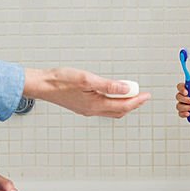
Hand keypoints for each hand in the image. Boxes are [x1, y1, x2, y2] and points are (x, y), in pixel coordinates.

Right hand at [23, 67, 149, 117]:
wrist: (42, 85)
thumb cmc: (61, 80)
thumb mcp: (87, 79)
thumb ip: (108, 85)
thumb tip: (126, 89)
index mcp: (95, 105)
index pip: (123, 105)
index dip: (137, 100)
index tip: (147, 95)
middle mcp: (92, 110)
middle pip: (119, 111)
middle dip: (133, 104)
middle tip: (143, 96)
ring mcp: (86, 109)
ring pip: (111, 110)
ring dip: (123, 104)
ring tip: (132, 95)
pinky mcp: (82, 106)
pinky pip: (103, 108)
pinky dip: (112, 103)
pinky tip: (112, 95)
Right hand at [175, 81, 189, 119]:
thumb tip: (188, 78)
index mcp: (185, 89)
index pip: (179, 87)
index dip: (181, 89)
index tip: (186, 92)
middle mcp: (182, 96)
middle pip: (178, 97)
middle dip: (185, 99)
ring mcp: (183, 104)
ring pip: (178, 106)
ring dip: (186, 107)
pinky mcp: (184, 111)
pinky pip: (180, 113)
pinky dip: (184, 114)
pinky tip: (189, 113)